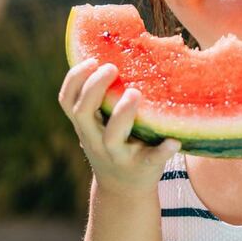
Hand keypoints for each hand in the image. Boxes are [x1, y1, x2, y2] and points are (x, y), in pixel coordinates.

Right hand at [58, 59, 179, 193]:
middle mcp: (95, 140)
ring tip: (135, 93)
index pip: (67, 101)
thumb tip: (121, 49)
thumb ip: (104, 98)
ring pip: (111, 136)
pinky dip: (161, 151)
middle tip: (112, 67)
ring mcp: (116, 155)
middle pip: (83, 113)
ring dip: (122, 114)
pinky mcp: (141, 168)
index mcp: (85, 125)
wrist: (124, 190)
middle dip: (94, 88)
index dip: (75, 79)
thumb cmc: (116, 143)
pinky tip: (174, 140)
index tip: (91, 60)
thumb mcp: (102, 124)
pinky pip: (150, 159)